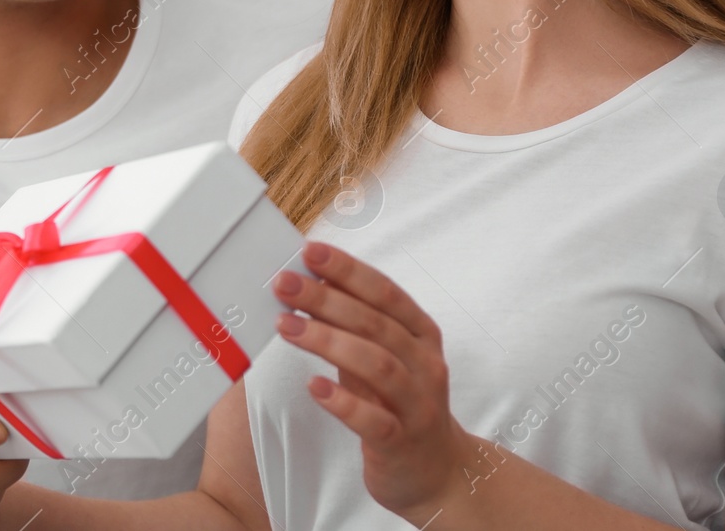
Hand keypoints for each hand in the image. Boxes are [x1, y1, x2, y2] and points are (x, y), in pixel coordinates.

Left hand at [271, 241, 472, 522]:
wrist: (439, 472)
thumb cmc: (400, 404)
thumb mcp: (382, 357)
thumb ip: (354, 324)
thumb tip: (313, 282)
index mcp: (421, 334)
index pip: (385, 292)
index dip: (348, 270)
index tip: (310, 252)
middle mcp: (425, 363)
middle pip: (375, 324)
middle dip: (327, 299)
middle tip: (285, 284)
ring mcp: (417, 404)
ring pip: (376, 364)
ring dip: (328, 341)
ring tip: (287, 326)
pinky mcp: (403, 442)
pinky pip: (374, 420)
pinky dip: (343, 401)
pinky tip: (314, 387)